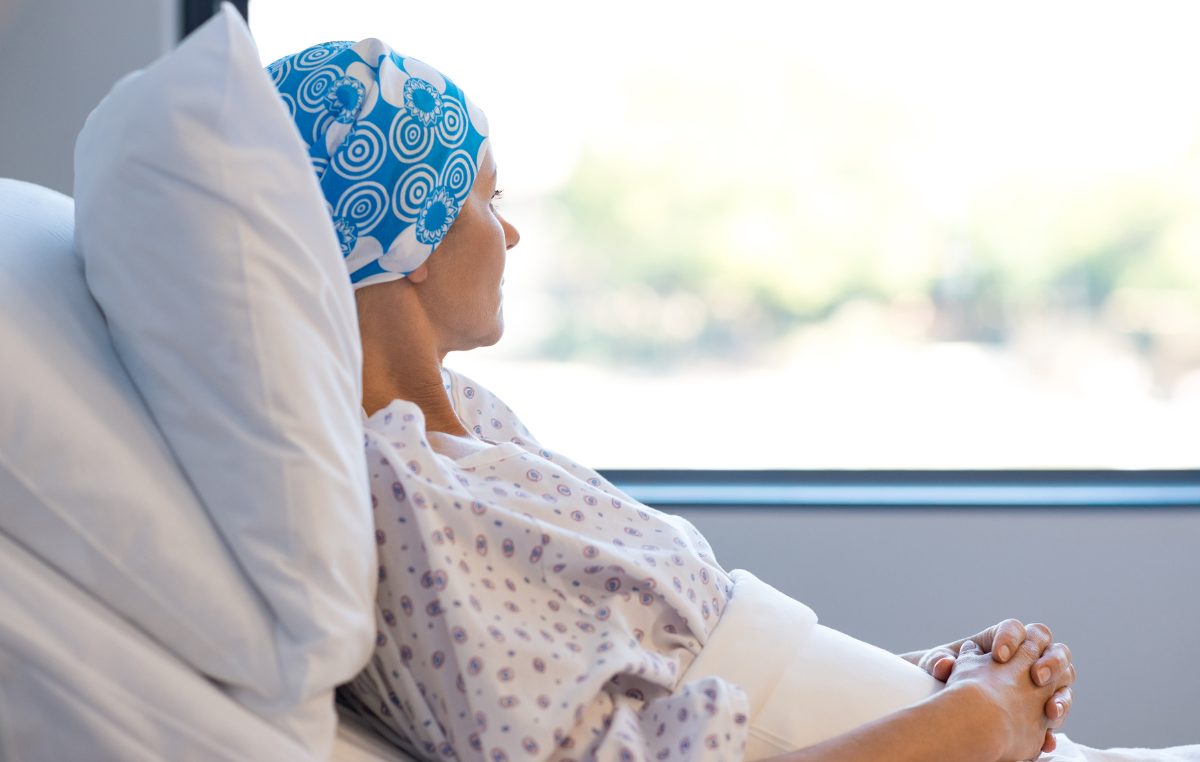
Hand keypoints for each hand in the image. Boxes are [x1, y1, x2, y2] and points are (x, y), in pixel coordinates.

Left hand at [901, 619, 1073, 747]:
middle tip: (1035, 677)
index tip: (998, 656)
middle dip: (1049, 661)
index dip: (1010, 639)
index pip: (1016, 629)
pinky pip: (1059, 712)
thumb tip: (943, 664)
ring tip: (1049, 711)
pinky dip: (1055, 725)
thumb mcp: (940, 668)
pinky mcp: (1043, 706)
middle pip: (1052, 648)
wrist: (956, 707)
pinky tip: (1046, 739)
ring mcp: (1041, 681)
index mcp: (1003, 639)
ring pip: (1065, 679)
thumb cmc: (948, 678)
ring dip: (1061, 695)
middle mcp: (1027, 656)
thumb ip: (940, 662)